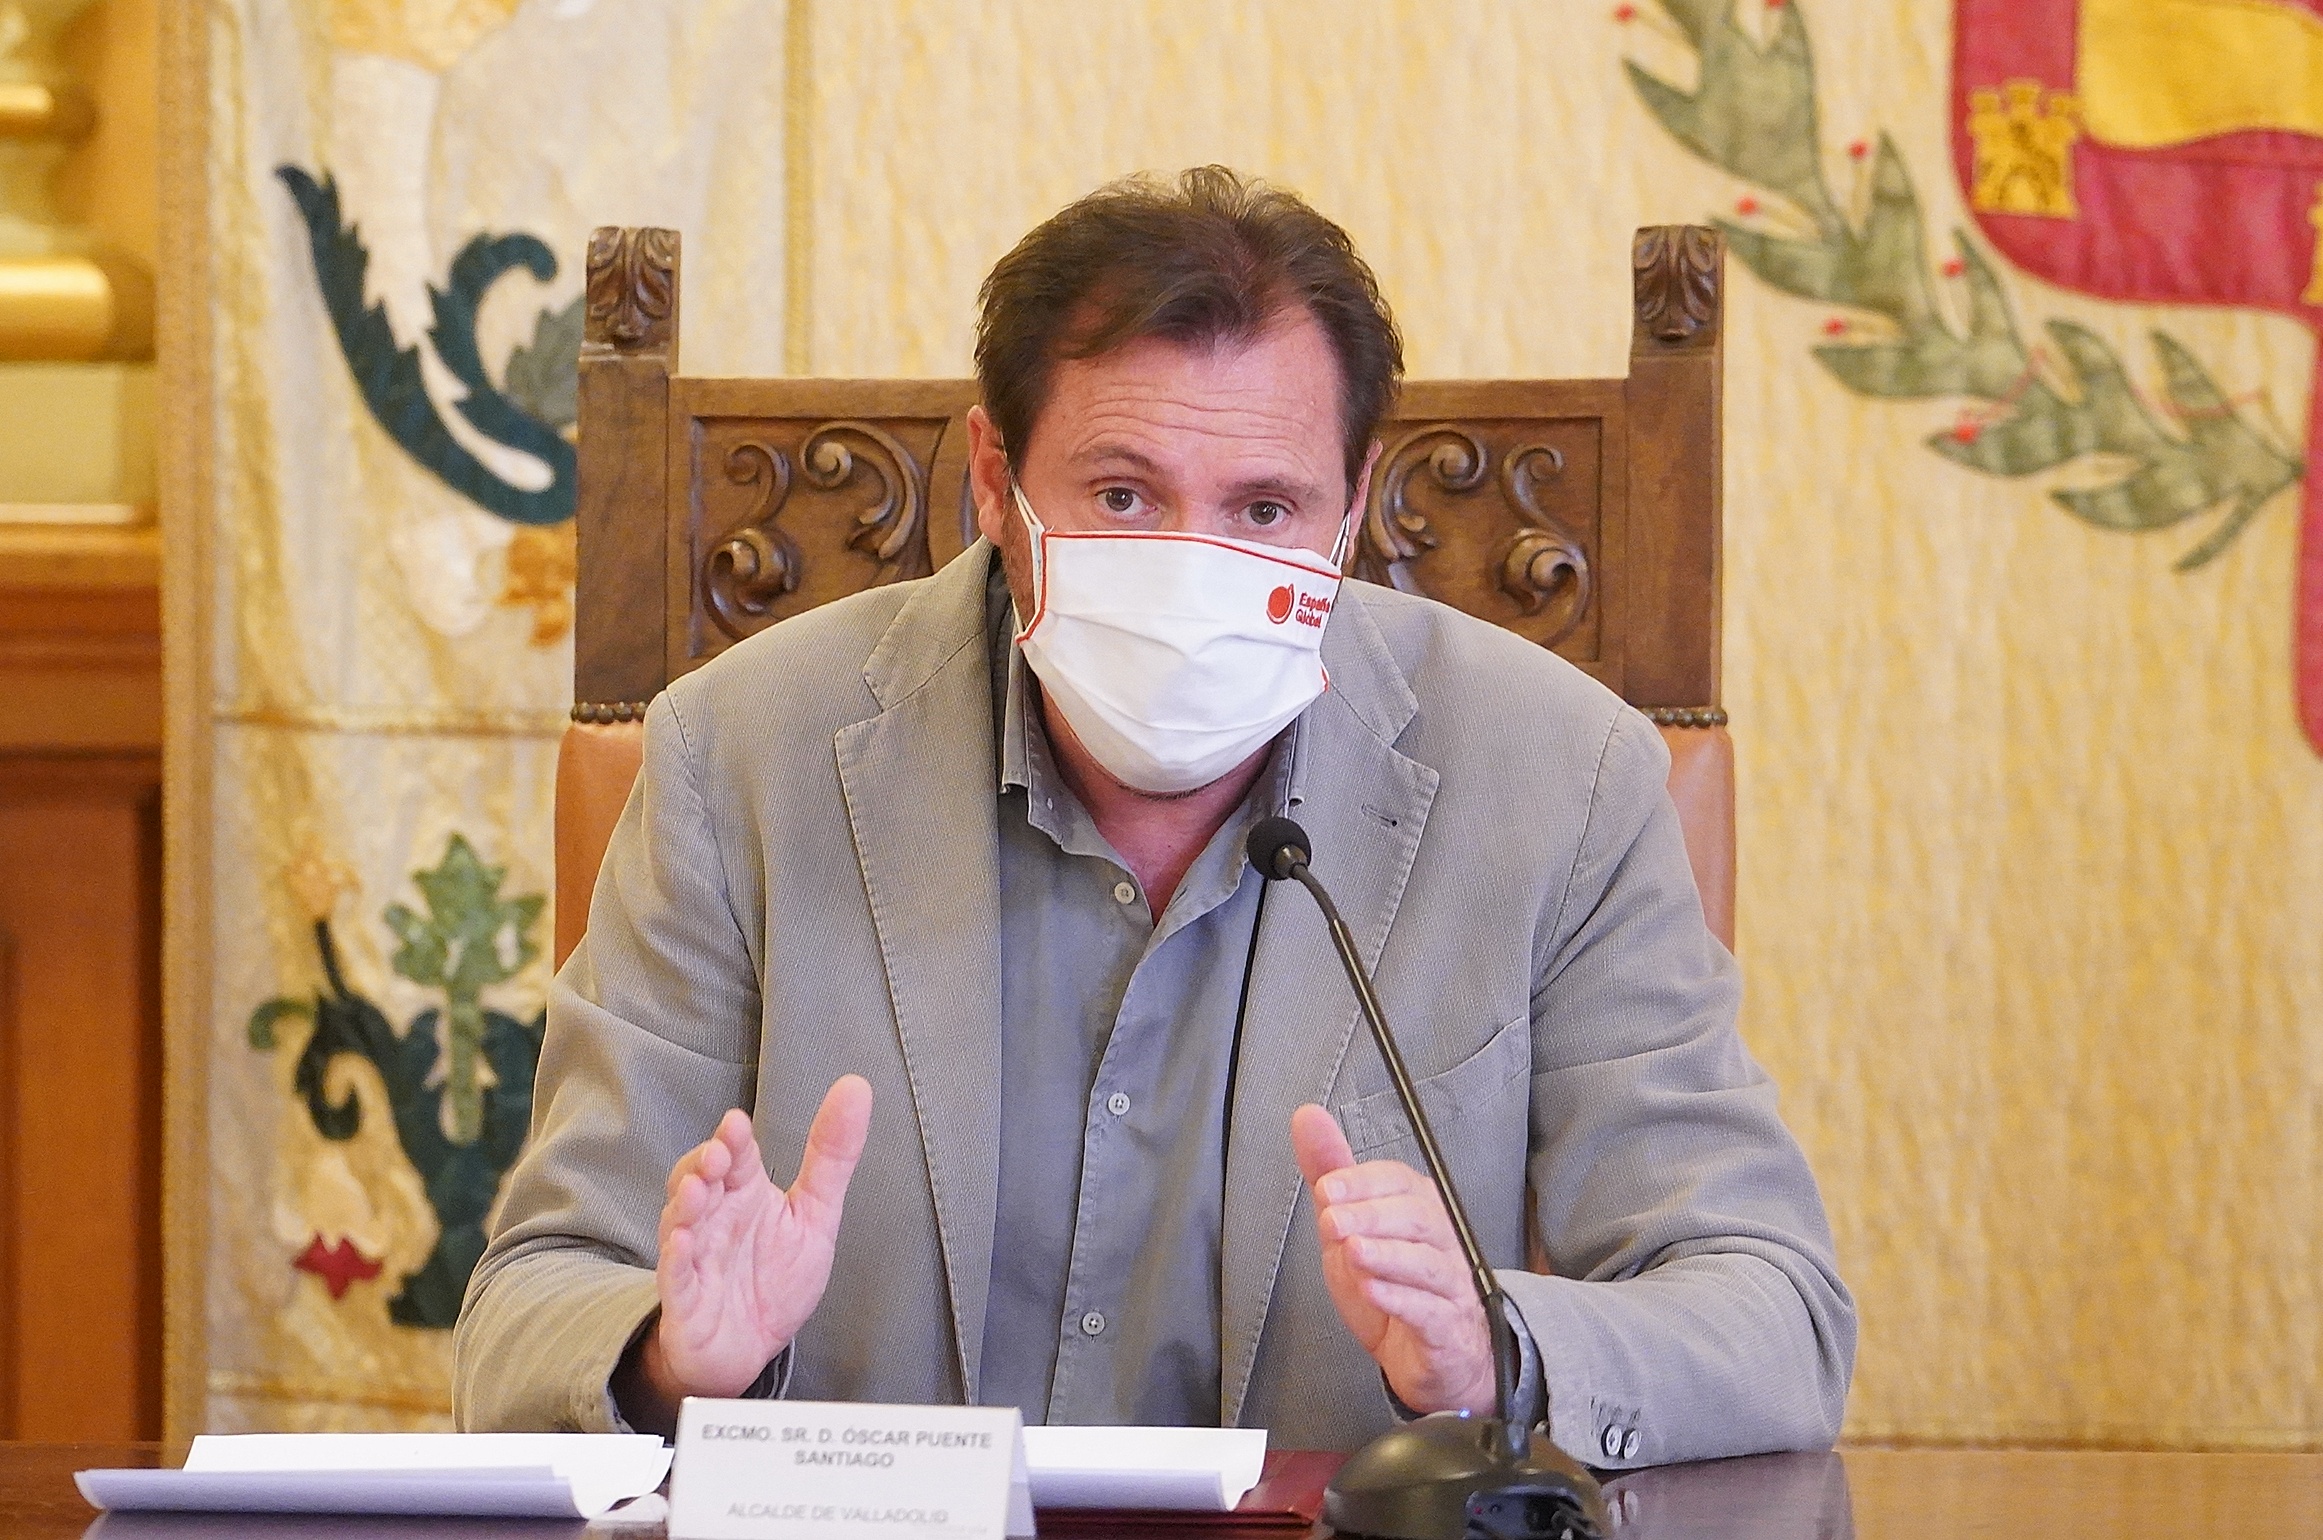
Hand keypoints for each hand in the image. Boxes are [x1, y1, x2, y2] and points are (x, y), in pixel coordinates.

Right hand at [618, 1077, 872, 1431]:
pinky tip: (684, 1244)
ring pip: (678, 1221)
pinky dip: (676, 1259)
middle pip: (697, 1179)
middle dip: (702, 1164)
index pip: (736, 1156)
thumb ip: (833, 1155)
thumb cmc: (775, 1277)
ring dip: (684, 1204)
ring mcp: (694, 1254)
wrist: (751, 1348)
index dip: (732, 1139)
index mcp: (744, 1192)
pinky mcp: (683, 1296)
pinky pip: (674, 1275)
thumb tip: (856, 1087)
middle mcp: (713, 1216)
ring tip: (697, 1190)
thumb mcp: (816, 1215)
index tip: (736, 1124)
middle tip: (718, 1155)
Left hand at [1291, 1103, 1496, 1415]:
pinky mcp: (1446, 1330)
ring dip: (1388, 1254)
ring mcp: (1449, 1287)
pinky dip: (1401, 1300)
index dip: (1364, 1182)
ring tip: (1353, 1250)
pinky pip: (1430, 1311)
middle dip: (1373, 1214)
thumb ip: (1332, 1175)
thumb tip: (1307, 1117)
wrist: (1428, 1358)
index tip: (1327, 1187)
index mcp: (1418, 1210)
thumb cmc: (1390, 1285)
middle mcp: (1441, 1243)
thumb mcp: (1349, 1228)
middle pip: (1420, 1218)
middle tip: (1331, 1220)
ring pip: (1429, 1263)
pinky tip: (1373, 1291)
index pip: (1401, 1182)